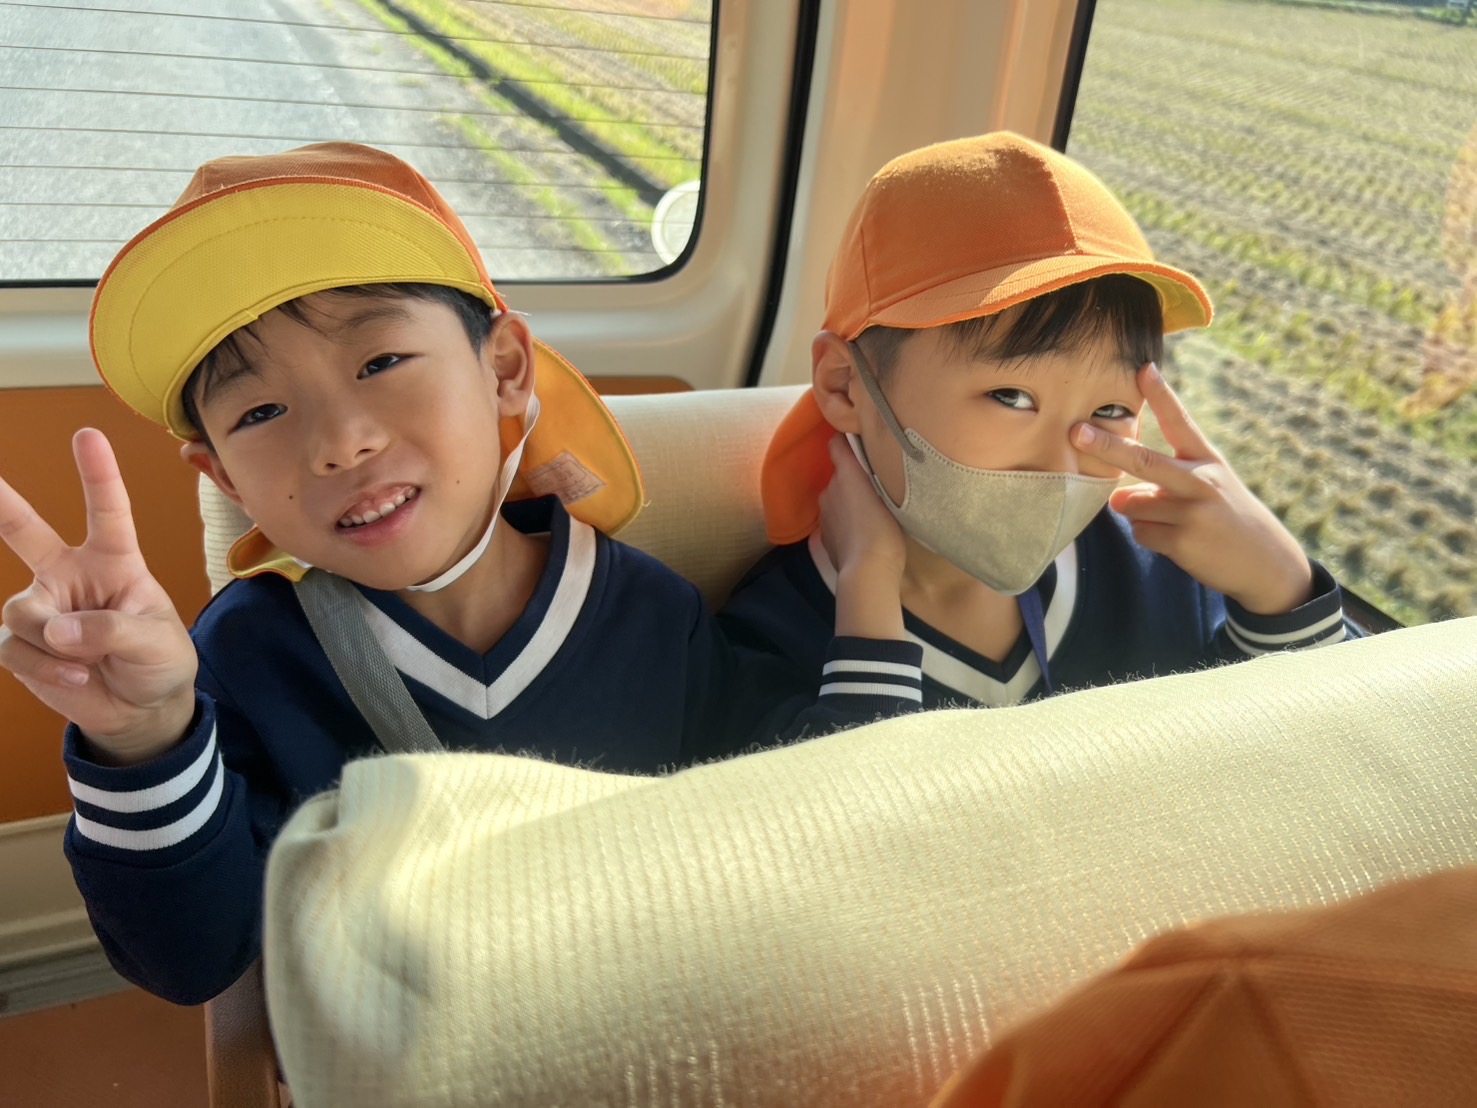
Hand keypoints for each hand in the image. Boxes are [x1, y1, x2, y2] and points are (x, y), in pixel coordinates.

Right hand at [0, 429, 196, 763]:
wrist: (142, 710)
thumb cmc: (158, 662)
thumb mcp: (156, 643)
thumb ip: (111, 629)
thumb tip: (55, 629)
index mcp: (116, 562)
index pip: (108, 512)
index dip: (98, 475)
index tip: (88, 436)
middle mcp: (71, 576)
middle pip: (27, 534)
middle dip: (1, 505)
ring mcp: (43, 608)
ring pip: (22, 612)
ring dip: (55, 645)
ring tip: (90, 662)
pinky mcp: (21, 644)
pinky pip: (14, 649)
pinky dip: (45, 669)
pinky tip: (75, 678)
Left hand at [818, 434, 906, 638]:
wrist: (867, 570)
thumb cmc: (884, 529)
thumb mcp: (889, 494)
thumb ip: (878, 474)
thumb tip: (870, 462)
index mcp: (845, 474)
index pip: (836, 444)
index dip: (845, 440)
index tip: (860, 441)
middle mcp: (829, 490)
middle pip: (840, 475)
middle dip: (854, 478)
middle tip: (877, 487)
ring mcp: (824, 514)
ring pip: (837, 499)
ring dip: (849, 502)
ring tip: (871, 514)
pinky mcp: (824, 536)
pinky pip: (836, 521)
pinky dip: (846, 523)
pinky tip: (862, 534)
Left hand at [1072, 365, 1312, 615]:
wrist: (1266, 564)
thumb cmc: (1229, 519)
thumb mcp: (1207, 489)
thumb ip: (1162, 484)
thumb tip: (1117, 497)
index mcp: (1208, 461)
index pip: (1181, 423)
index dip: (1162, 395)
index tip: (1144, 369)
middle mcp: (1201, 481)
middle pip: (1143, 460)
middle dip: (1107, 446)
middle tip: (1076, 432)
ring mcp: (1192, 512)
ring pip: (1134, 504)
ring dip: (1142, 514)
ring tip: (1177, 523)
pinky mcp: (1183, 541)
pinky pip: (1141, 533)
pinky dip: (1150, 537)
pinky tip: (1179, 542)